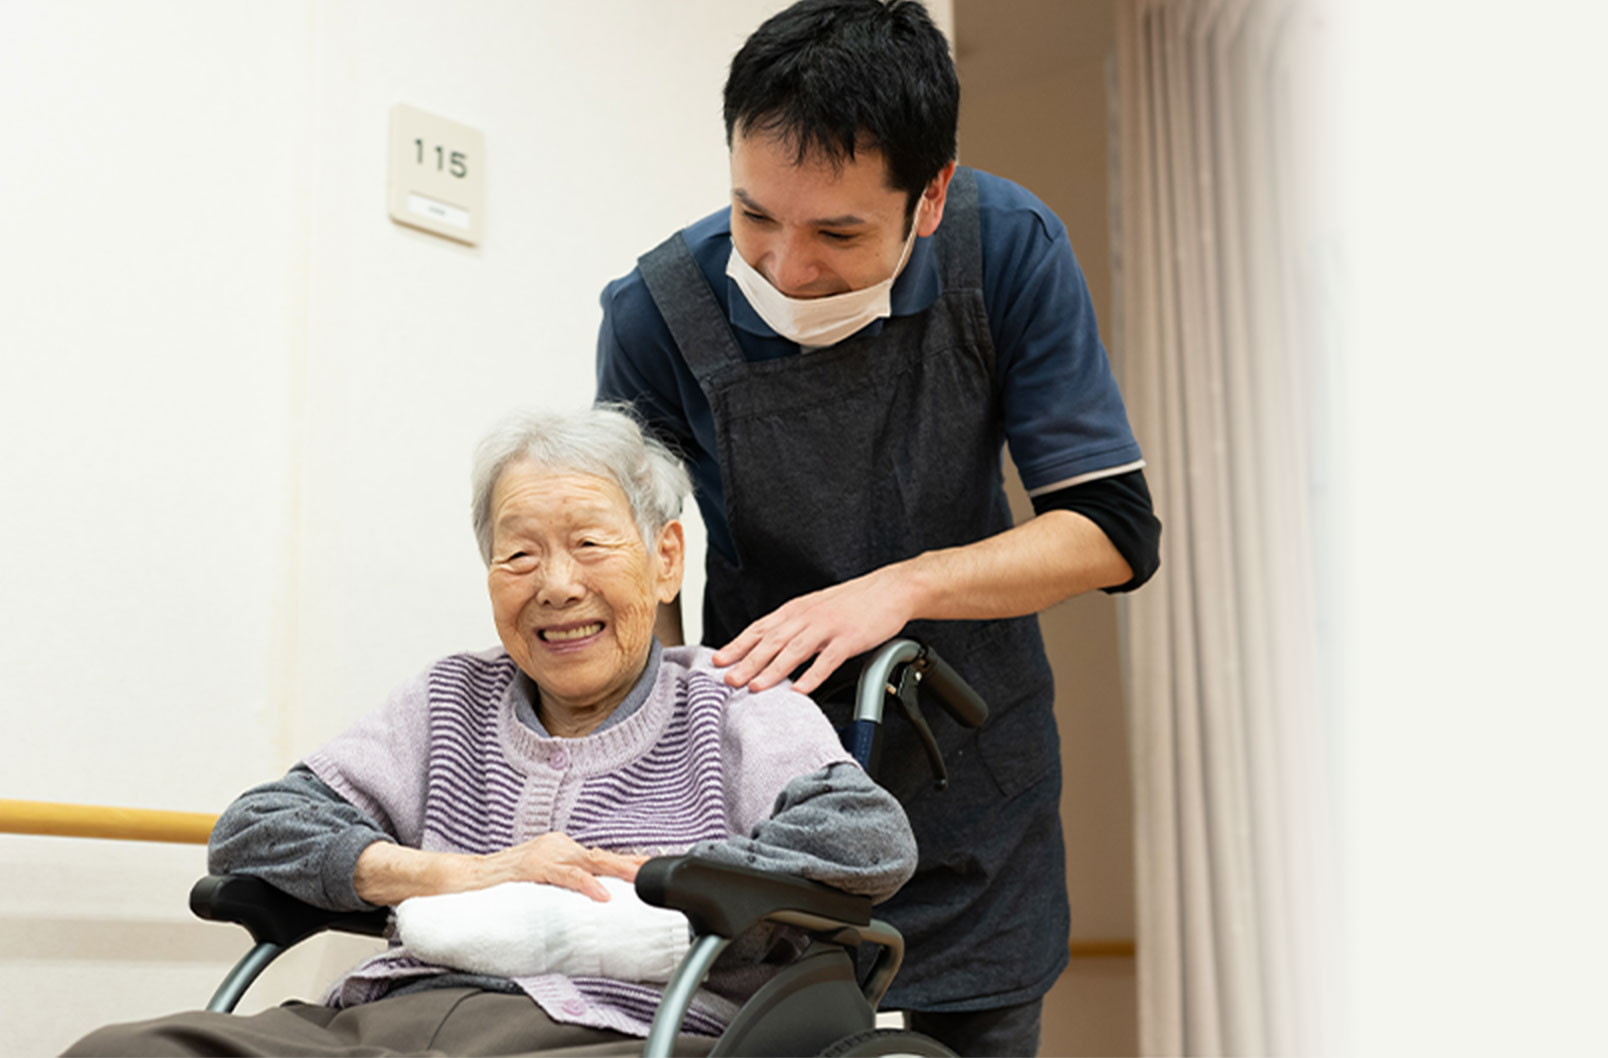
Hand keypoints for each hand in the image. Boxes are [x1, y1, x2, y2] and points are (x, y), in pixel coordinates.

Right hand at [479, 833, 647, 901]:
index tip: (653, 868)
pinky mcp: (532, 866)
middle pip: (601, 856)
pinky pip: (565, 875)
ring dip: (618, 871)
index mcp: (561, 850)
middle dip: (631, 864)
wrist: (463, 879)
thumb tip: (592, 907)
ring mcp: (545, 853)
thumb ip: (564, 890)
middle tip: (656, 871)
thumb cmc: (501, 887)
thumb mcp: (541, 886)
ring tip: (639, 880)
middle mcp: (557, 846)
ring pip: (590, 861)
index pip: (600, 857)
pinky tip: (601, 895)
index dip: (627, 863)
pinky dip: (586, 884)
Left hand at [712, 568, 915, 695]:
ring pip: (793, 651)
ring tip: (755, 687)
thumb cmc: (853, 601)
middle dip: (746, 662)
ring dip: (772, 670)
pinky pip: (827, 660)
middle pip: (771, 641)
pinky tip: (800, 691)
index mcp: (796, 610)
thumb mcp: (816, 607)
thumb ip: (794, 624)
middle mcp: (807, 617)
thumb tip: (770, 644)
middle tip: (728, 679)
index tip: (718, 661)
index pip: (759, 628)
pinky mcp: (849, 639)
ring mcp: (828, 628)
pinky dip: (812, 676)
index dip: (737, 645)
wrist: (890, 589)